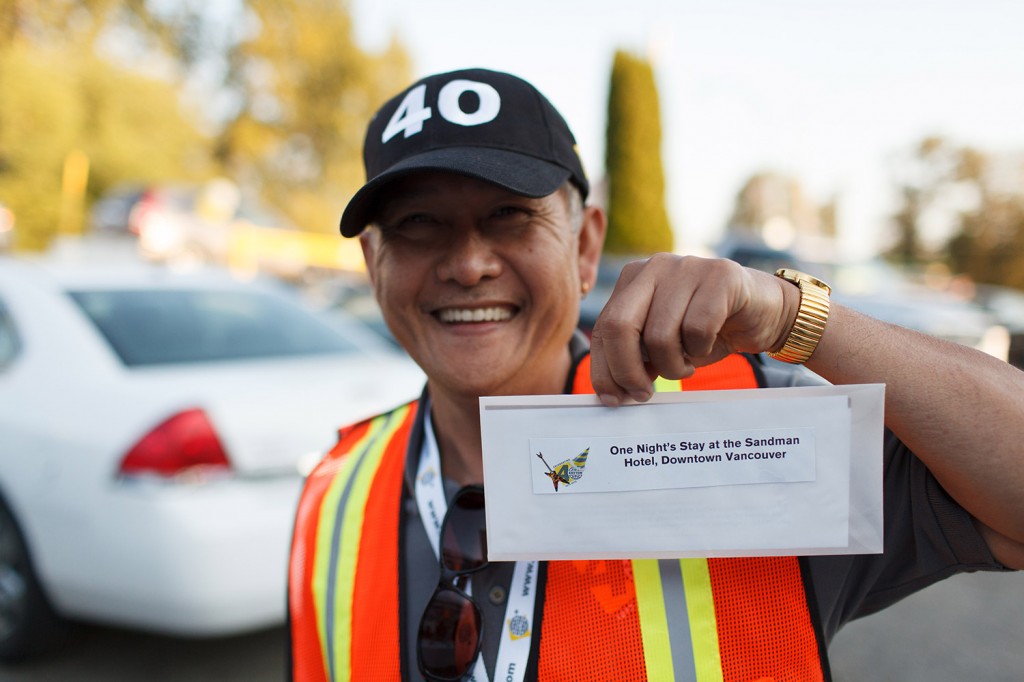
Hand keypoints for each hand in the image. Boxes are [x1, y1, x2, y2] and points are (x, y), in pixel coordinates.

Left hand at [589, 254, 797, 404]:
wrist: (764, 312)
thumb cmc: (707, 331)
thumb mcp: (661, 345)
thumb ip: (633, 356)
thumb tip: (609, 393)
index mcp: (633, 279)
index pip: (604, 327)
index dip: (605, 369)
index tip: (616, 399)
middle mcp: (655, 267)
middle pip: (620, 325)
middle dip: (628, 370)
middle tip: (645, 392)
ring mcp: (687, 267)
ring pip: (660, 334)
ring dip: (672, 366)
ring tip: (686, 365)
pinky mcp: (720, 275)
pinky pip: (697, 329)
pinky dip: (700, 350)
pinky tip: (708, 346)